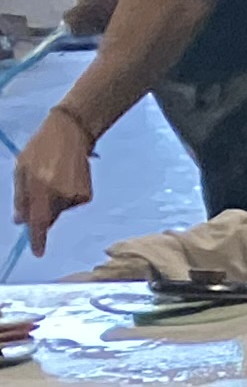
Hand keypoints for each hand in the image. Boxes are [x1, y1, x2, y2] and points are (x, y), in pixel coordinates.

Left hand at [17, 105, 91, 254]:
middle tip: (39, 189)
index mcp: (40, 186)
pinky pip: (70, 205)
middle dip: (40, 212)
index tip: (37, 252)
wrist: (71, 133)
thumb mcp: (22, 168)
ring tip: (53, 178)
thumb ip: (20, 196)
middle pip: (47, 216)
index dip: (37, 238)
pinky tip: (66, 180)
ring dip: (52, 202)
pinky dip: (65, 198)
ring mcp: (75, 195)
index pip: (38, 219)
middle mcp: (60, 194)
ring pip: (58, 210)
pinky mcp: (86, 195)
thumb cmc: (41, 148)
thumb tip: (20, 220)